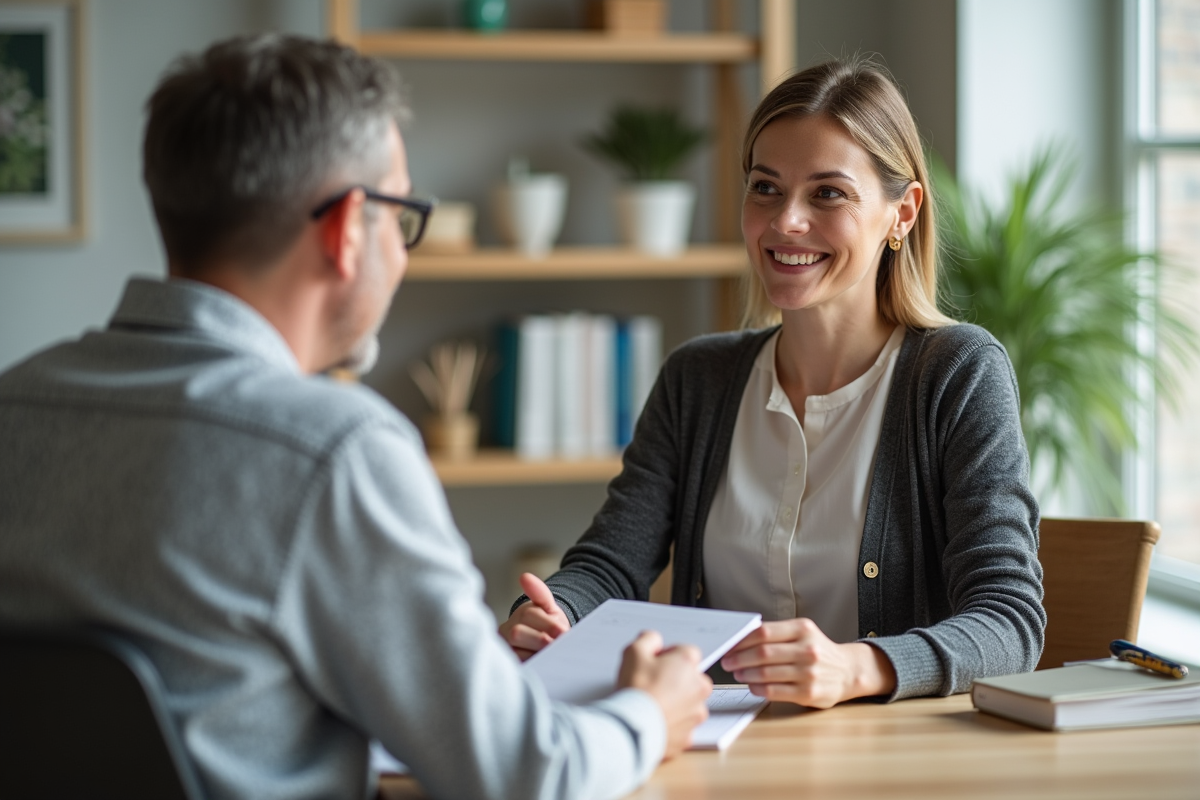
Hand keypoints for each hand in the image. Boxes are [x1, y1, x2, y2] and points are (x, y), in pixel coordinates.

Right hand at [498, 573, 569, 660]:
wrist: (546, 645)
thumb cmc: (547, 625)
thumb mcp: (547, 607)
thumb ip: (539, 593)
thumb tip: (524, 576)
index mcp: (520, 615)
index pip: (529, 616)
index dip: (549, 625)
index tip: (563, 633)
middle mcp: (506, 632)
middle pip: (517, 633)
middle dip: (540, 639)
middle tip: (556, 646)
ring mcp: (505, 650)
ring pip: (516, 652)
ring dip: (536, 655)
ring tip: (551, 657)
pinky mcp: (509, 667)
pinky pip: (517, 667)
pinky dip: (531, 666)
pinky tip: (543, 666)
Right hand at [617, 631, 712, 759]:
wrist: (632, 728)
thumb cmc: (636, 691)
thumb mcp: (633, 652)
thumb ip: (648, 640)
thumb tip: (653, 640)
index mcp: (688, 663)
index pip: (686, 651)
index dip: (668, 656)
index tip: (654, 664)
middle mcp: (699, 687)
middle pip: (691, 678)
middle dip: (675, 680)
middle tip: (652, 685)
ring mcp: (696, 713)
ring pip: (689, 703)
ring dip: (676, 703)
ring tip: (652, 705)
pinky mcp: (689, 736)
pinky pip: (682, 726)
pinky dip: (671, 724)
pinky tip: (654, 721)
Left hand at [720, 618, 895, 707]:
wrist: (848, 671)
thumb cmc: (817, 651)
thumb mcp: (802, 633)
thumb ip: (776, 634)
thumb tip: (741, 639)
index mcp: (803, 629)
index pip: (764, 632)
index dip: (742, 640)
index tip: (729, 645)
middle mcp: (807, 649)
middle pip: (762, 653)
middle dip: (739, 658)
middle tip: (727, 662)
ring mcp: (809, 672)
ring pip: (766, 673)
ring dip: (745, 674)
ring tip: (737, 674)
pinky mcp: (808, 693)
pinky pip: (774, 691)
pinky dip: (757, 689)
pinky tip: (752, 686)